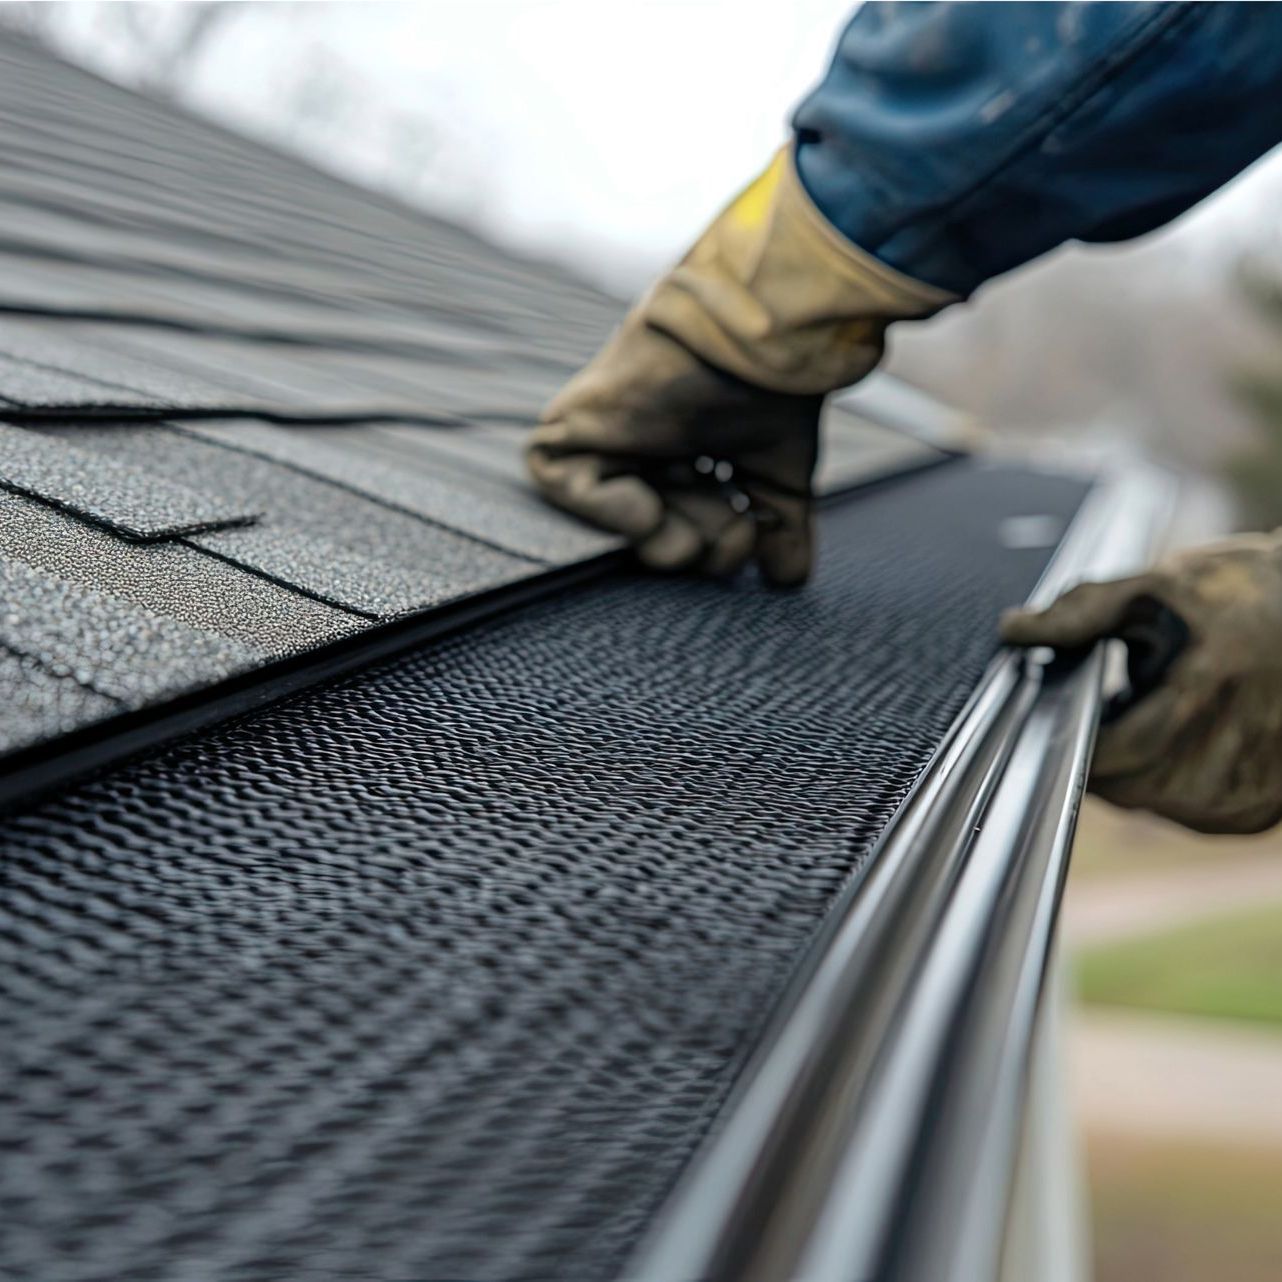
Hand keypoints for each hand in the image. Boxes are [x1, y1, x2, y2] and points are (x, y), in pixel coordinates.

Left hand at [527, 314, 821, 585]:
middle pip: (659, 537)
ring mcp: (609, 439)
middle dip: (704, 545)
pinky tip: (650, 504)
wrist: (759, 337)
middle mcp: (643, 449)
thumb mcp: (781, 471)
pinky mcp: (573, 426)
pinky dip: (612, 513)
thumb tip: (786, 581)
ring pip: (618, 525)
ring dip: (665, 539)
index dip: (723, 543)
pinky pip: (563, 488)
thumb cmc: (770, 389)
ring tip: (697, 511)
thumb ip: (780, 525)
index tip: (753, 529)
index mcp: (687, 455)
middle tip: (734, 528)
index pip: (694, 528)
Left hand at [1001, 533, 1281, 833]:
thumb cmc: (1243, 593)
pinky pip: (1187, 814)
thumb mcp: (1157, 587)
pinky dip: (1170, 783)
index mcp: (1206, 696)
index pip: (1107, 755)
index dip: (1070, 735)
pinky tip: (1183, 739)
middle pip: (1124, 787)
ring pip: (1151, 805)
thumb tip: (1015, 629)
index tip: (1056, 710)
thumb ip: (1081, 611)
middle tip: (1111, 704)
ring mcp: (1252, 795)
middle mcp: (1234, 758)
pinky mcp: (1260, 813)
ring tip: (1156, 713)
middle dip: (1102, 749)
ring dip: (1135, 769)